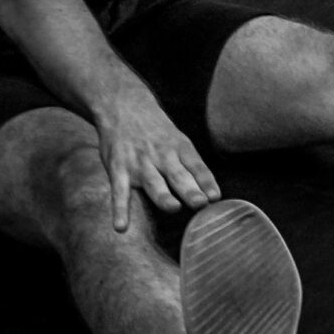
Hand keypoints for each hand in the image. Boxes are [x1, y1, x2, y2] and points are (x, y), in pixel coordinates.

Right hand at [93, 85, 218, 231]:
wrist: (123, 106)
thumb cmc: (156, 131)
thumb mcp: (177, 140)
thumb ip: (190, 165)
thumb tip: (210, 193)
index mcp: (180, 148)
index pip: (197, 167)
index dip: (206, 182)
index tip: (215, 197)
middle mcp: (162, 156)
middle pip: (178, 176)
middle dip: (190, 190)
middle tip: (201, 204)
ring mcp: (139, 163)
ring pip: (153, 182)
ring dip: (163, 196)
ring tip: (173, 208)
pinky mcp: (117, 169)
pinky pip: (119, 192)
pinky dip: (119, 210)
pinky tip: (120, 227)